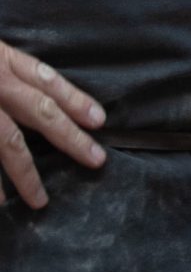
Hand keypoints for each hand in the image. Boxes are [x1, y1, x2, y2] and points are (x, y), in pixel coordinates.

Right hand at [1, 42, 106, 208]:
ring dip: (25, 174)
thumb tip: (40, 101)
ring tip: (39, 200)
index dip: (74, 99)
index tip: (100, 121)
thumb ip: (8, 71)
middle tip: (96, 160)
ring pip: (6, 143)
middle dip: (69, 138)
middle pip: (37, 111)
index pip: (45, 79)